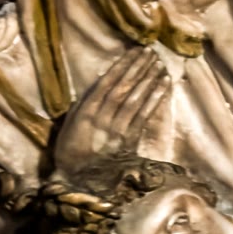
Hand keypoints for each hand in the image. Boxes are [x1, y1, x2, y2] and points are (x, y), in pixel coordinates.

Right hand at [53, 49, 171, 168]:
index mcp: (86, 112)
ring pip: (136, 99)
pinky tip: (163, 85)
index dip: (123, 66)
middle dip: (139, 69)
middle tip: (151, 52)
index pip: (107, 83)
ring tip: (159, 64)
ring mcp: (119, 128)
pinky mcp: (131, 139)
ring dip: (149, 80)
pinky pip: (145, 115)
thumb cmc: (71, 153)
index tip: (134, 52)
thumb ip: (81, 106)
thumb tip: (96, 86)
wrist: (82, 181)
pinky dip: (155, 98)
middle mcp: (104, 118)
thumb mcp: (69, 127)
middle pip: (124, 88)